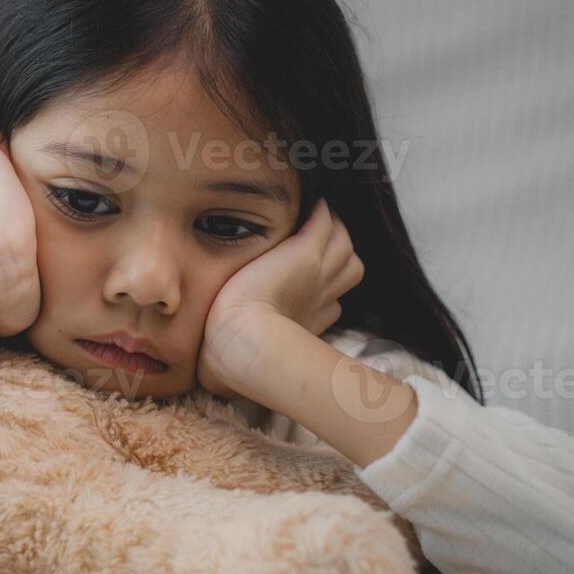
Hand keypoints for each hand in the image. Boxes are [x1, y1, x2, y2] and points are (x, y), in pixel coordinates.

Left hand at [197, 198, 363, 397]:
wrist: (239, 343)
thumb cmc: (233, 356)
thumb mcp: (248, 356)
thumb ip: (245, 351)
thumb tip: (223, 371)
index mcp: (310, 320)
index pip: (334, 300)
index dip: (326, 288)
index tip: (310, 282)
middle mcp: (322, 295)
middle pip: (350, 267)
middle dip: (339, 254)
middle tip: (318, 240)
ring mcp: (318, 272)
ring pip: (342, 243)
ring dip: (332, 228)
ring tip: (316, 217)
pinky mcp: (305, 253)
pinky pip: (325, 223)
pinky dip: (322, 211)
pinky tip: (313, 202)